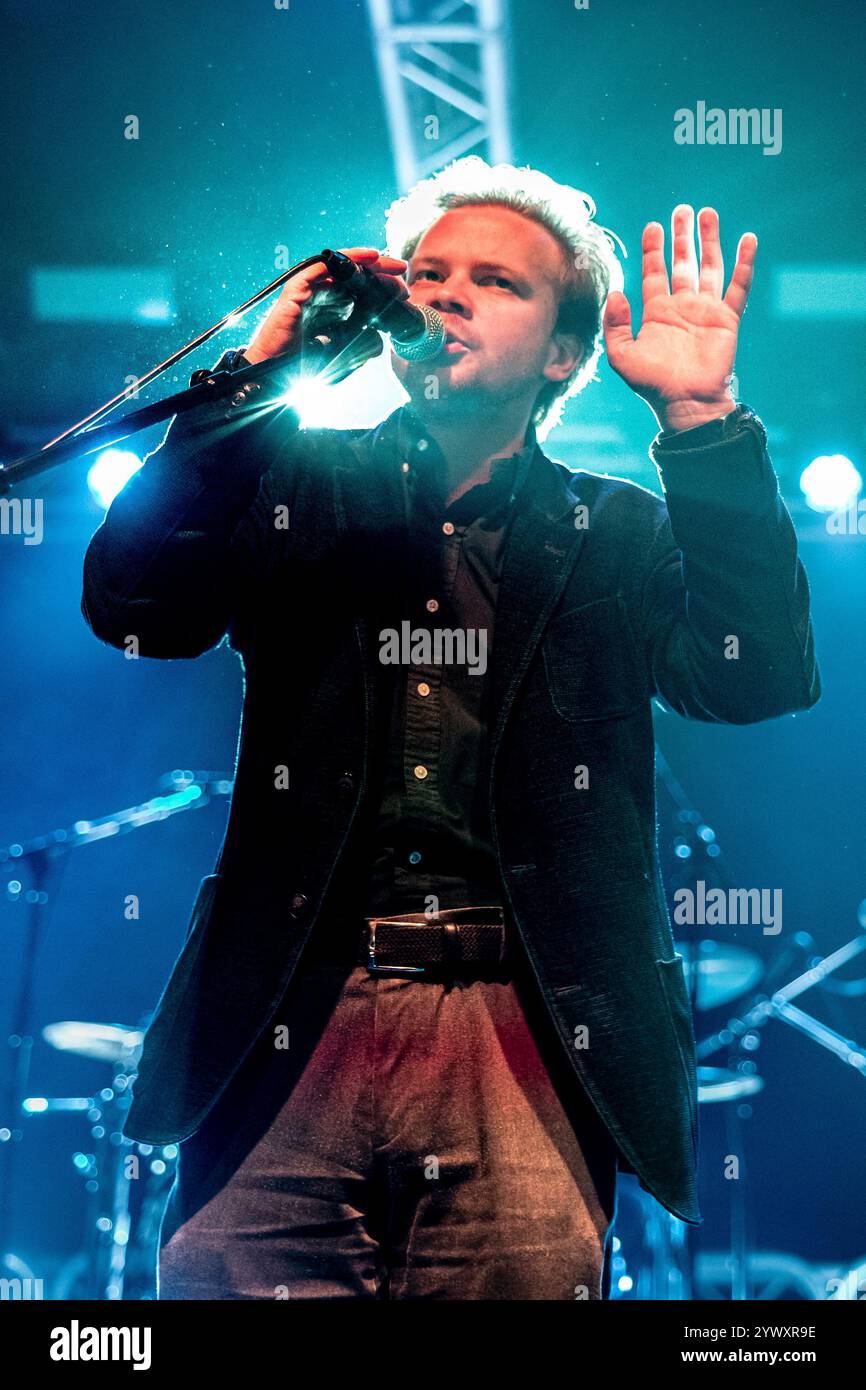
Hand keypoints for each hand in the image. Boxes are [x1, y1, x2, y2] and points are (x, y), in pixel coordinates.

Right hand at [244, 247, 408, 363]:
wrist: (275, 380)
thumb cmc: (304, 372)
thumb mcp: (345, 358)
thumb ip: (363, 346)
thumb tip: (382, 337)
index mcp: (332, 314)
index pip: (360, 294)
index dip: (382, 289)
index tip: (404, 293)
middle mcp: (320, 300)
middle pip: (352, 277)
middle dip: (379, 273)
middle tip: (402, 272)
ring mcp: (307, 294)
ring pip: (339, 268)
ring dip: (366, 263)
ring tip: (390, 264)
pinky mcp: (295, 293)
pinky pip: (319, 268)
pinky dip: (342, 260)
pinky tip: (366, 258)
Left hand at [602, 206, 756, 432]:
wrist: (686, 403)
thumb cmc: (652, 385)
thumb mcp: (622, 357)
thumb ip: (614, 325)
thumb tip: (615, 293)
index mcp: (657, 312)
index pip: (654, 273)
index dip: (653, 250)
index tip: (652, 226)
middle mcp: (682, 306)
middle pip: (683, 262)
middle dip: (682, 236)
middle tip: (682, 210)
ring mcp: (705, 310)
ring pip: (709, 267)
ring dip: (709, 241)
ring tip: (708, 214)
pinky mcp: (727, 318)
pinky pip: (738, 286)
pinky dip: (744, 263)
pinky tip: (747, 240)